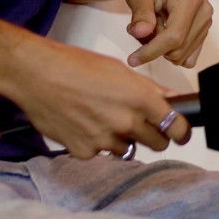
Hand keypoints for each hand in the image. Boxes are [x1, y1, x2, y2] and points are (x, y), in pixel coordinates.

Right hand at [8, 38, 191, 158]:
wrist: (36, 76)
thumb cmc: (75, 65)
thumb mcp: (119, 71)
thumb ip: (148, 88)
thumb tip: (170, 98)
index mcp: (140, 98)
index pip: (176, 127)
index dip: (182, 132)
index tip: (180, 133)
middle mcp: (126, 122)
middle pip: (157, 143)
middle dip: (154, 136)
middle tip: (143, 126)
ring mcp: (104, 140)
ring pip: (128, 149)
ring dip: (123, 139)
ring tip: (104, 119)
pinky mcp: (84, 151)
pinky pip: (100, 153)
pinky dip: (96, 143)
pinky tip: (84, 124)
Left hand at [123, 0, 212, 68]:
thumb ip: (141, 13)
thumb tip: (140, 33)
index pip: (174, 37)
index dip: (152, 51)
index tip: (132, 59)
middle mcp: (203, 11)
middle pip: (178, 49)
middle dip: (153, 46)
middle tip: (137, 26)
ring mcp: (205, 21)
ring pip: (182, 55)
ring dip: (161, 48)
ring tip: (150, 24)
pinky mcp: (202, 29)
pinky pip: (188, 55)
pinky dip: (171, 50)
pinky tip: (160, 32)